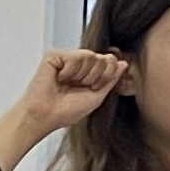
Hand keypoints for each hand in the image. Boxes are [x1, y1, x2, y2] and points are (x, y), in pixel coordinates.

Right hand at [0, 49, 124, 144]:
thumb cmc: (66, 110)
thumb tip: (123, 63)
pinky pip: (76, 56)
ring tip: (69, 83)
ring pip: (90, 55)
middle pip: (102, 58)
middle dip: (95, 77)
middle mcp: (79, 63)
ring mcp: (66, 58)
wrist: (46, 115)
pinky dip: (70, 71)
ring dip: (82, 75)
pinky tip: (60, 78)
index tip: (95, 88)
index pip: (110, 61)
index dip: (107, 75)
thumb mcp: (97, 96)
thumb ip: (111, 79)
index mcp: (89, 72)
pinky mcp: (55, 55)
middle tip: (79, 87)